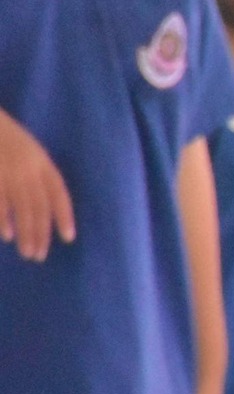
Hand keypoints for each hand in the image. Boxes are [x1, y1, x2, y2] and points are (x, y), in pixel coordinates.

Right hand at [0, 108, 74, 261]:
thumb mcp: (30, 153)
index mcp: (43, 163)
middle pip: (40, 206)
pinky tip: (6, 235)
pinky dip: (3, 219)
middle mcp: (29, 170)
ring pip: (22, 208)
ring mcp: (9, 173)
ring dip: (26, 233)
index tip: (68, 237)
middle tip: (40, 255)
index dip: (64, 216)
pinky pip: (0, 202)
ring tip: (28, 253)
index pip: (59, 194)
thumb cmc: (7, 138)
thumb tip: (42, 209)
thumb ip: (37, 177)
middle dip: (41, 233)